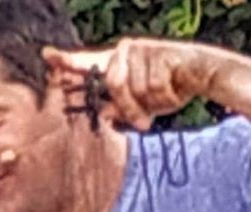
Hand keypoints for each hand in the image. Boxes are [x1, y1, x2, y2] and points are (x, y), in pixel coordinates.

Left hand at [44, 38, 229, 131]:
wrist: (203, 73)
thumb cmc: (169, 87)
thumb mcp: (141, 103)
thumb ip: (119, 107)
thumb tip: (103, 114)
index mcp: (116, 62)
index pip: (87, 61)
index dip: (67, 61)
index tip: (48, 57)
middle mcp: (125, 51)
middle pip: (113, 84)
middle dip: (130, 107)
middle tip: (145, 121)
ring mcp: (142, 50)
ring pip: (135, 89)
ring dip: (150, 103)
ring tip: (165, 99)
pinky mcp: (160, 53)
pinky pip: (155, 87)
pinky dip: (166, 97)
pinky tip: (175, 89)